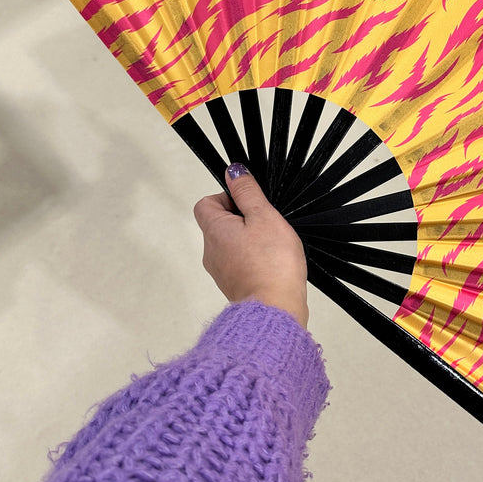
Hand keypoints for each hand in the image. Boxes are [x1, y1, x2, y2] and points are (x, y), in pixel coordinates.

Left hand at [193, 163, 308, 327]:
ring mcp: (222, 272)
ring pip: (231, 245)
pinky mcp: (235, 286)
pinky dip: (254, 259)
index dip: (227, 197)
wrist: (276, 309)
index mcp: (214, 231)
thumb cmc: (271, 266)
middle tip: (265, 224)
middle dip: (242, 219)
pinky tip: (272, 263)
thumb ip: (247, 192)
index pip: (206, 203)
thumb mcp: (264, 217)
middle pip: (219, 224)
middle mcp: (211, 252)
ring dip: (249, 241)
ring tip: (271, 246)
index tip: (248, 201)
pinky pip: (240, 264)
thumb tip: (233, 173)